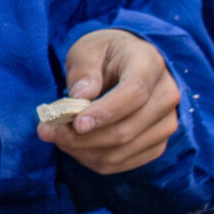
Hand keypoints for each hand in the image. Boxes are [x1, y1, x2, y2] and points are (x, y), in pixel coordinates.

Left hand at [41, 30, 182, 174]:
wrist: (130, 64)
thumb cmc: (106, 55)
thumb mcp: (88, 50)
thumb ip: (84, 72)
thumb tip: (81, 98)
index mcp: (150, 63)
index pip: (134, 93)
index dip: (105, 112)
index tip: (76, 123)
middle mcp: (166, 94)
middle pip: (127, 129)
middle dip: (82, 138)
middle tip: (47, 131)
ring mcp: (166, 122)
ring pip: (123, 151)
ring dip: (84, 151)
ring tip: (58, 137)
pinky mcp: (158, 143)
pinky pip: (123, 163)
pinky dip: (94, 159)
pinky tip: (77, 146)